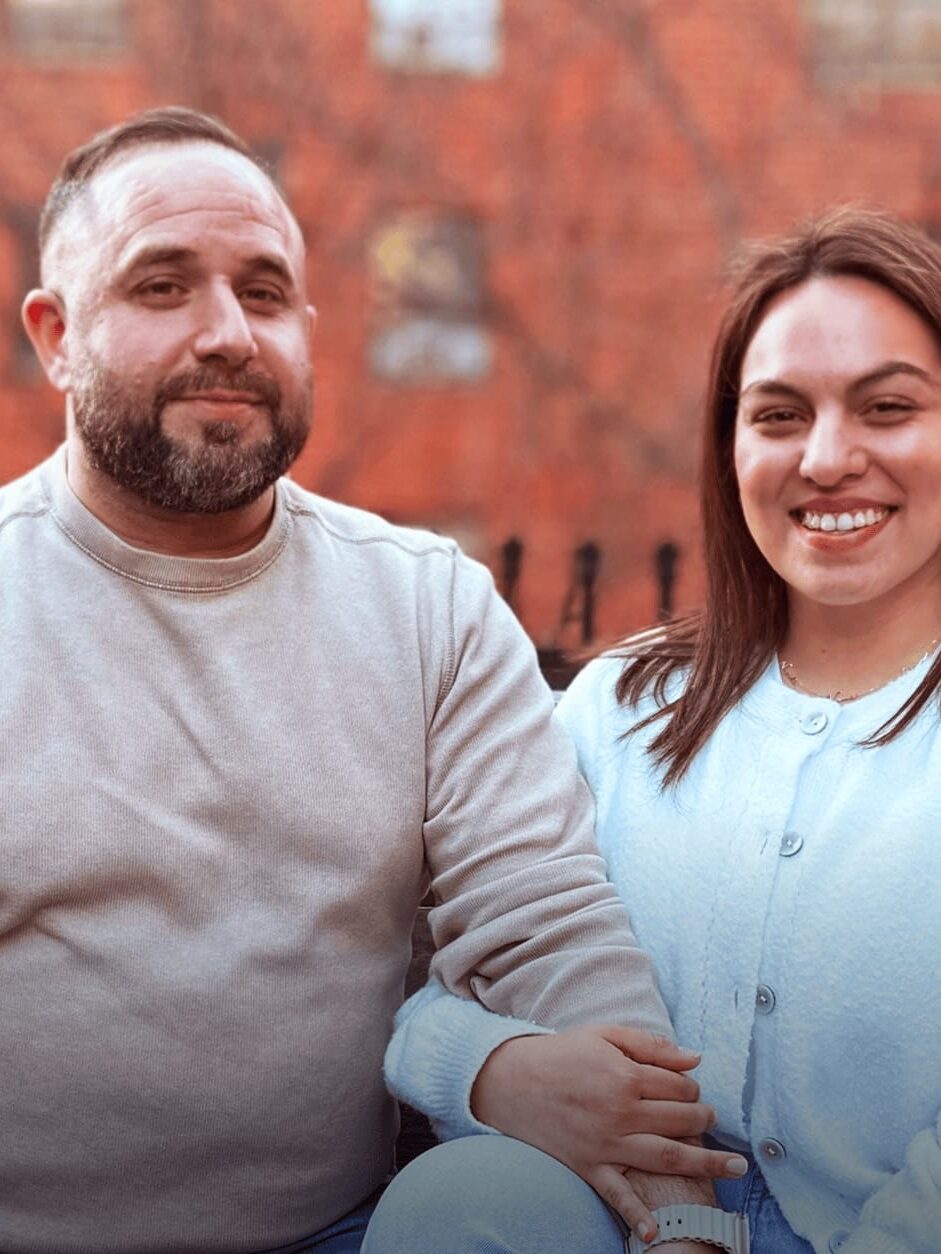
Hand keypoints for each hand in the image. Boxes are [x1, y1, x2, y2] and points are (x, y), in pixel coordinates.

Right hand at [471, 1026, 747, 1239]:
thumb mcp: (605, 1035)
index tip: (691, 1086)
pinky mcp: (590, 1166)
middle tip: (710, 1118)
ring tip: (734, 1168)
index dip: (692, 1085)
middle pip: (681, 1121)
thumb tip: (696, 1059)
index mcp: (626, 1077)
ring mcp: (607, 1144)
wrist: (512, 1080)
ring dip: (705, 1163)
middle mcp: (622, 1113)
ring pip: (666, 1158)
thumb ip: (651, 1045)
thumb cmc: (563, 1054)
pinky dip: (637, 1216)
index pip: (679, 1085)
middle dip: (704, 1119)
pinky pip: (618, 1195)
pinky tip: (657, 1232)